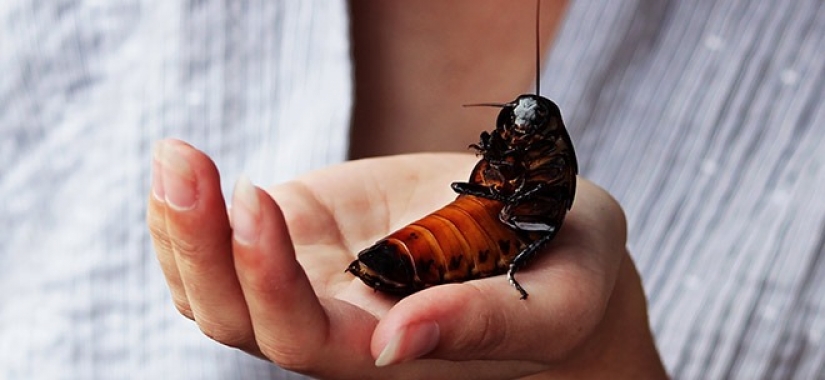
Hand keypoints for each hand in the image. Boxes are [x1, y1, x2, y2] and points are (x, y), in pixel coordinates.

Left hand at [147, 139, 666, 378]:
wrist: (550, 247)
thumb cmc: (566, 276)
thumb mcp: (554, 299)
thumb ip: (487, 323)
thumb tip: (396, 343)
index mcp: (390, 350)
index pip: (306, 339)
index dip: (271, 282)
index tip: (262, 198)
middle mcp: (338, 325)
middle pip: (237, 318)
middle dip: (201, 247)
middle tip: (186, 163)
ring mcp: (313, 279)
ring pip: (214, 287)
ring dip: (181, 226)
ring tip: (177, 155)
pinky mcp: (305, 234)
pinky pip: (224, 245)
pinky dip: (192, 214)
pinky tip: (185, 166)